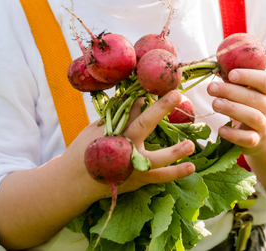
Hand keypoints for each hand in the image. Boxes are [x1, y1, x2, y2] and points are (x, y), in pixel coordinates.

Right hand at [66, 91, 195, 200]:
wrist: (74, 182)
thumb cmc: (86, 149)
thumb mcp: (97, 129)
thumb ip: (119, 116)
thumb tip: (141, 98)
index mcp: (111, 131)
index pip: (128, 107)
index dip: (142, 94)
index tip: (158, 83)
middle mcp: (122, 147)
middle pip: (142, 125)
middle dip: (159, 109)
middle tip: (176, 94)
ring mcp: (131, 166)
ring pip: (155, 160)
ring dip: (174, 153)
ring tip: (190, 146)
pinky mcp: (138, 180)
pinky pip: (159, 177)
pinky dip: (174, 173)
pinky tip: (191, 167)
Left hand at [207, 69, 265, 155]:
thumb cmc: (253, 108)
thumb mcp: (252, 94)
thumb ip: (238, 83)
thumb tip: (216, 70)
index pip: (264, 81)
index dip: (248, 76)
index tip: (231, 74)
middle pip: (253, 98)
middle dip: (230, 91)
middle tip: (211, 88)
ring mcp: (265, 125)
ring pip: (252, 116)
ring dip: (231, 109)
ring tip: (214, 104)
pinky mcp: (257, 141)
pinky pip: (247, 138)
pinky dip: (234, 135)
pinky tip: (221, 129)